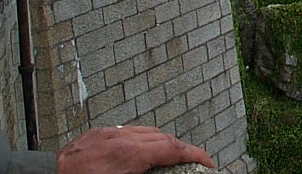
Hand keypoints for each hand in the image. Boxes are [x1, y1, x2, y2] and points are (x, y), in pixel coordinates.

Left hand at [55, 126, 214, 173]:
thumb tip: (162, 170)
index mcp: (130, 154)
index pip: (172, 149)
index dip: (195, 154)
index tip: (207, 162)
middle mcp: (121, 138)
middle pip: (162, 138)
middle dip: (178, 150)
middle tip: (189, 164)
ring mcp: (107, 133)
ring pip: (144, 132)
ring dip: (158, 144)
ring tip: (165, 159)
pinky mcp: (94, 134)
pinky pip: (125, 132)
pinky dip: (138, 140)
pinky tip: (137, 153)